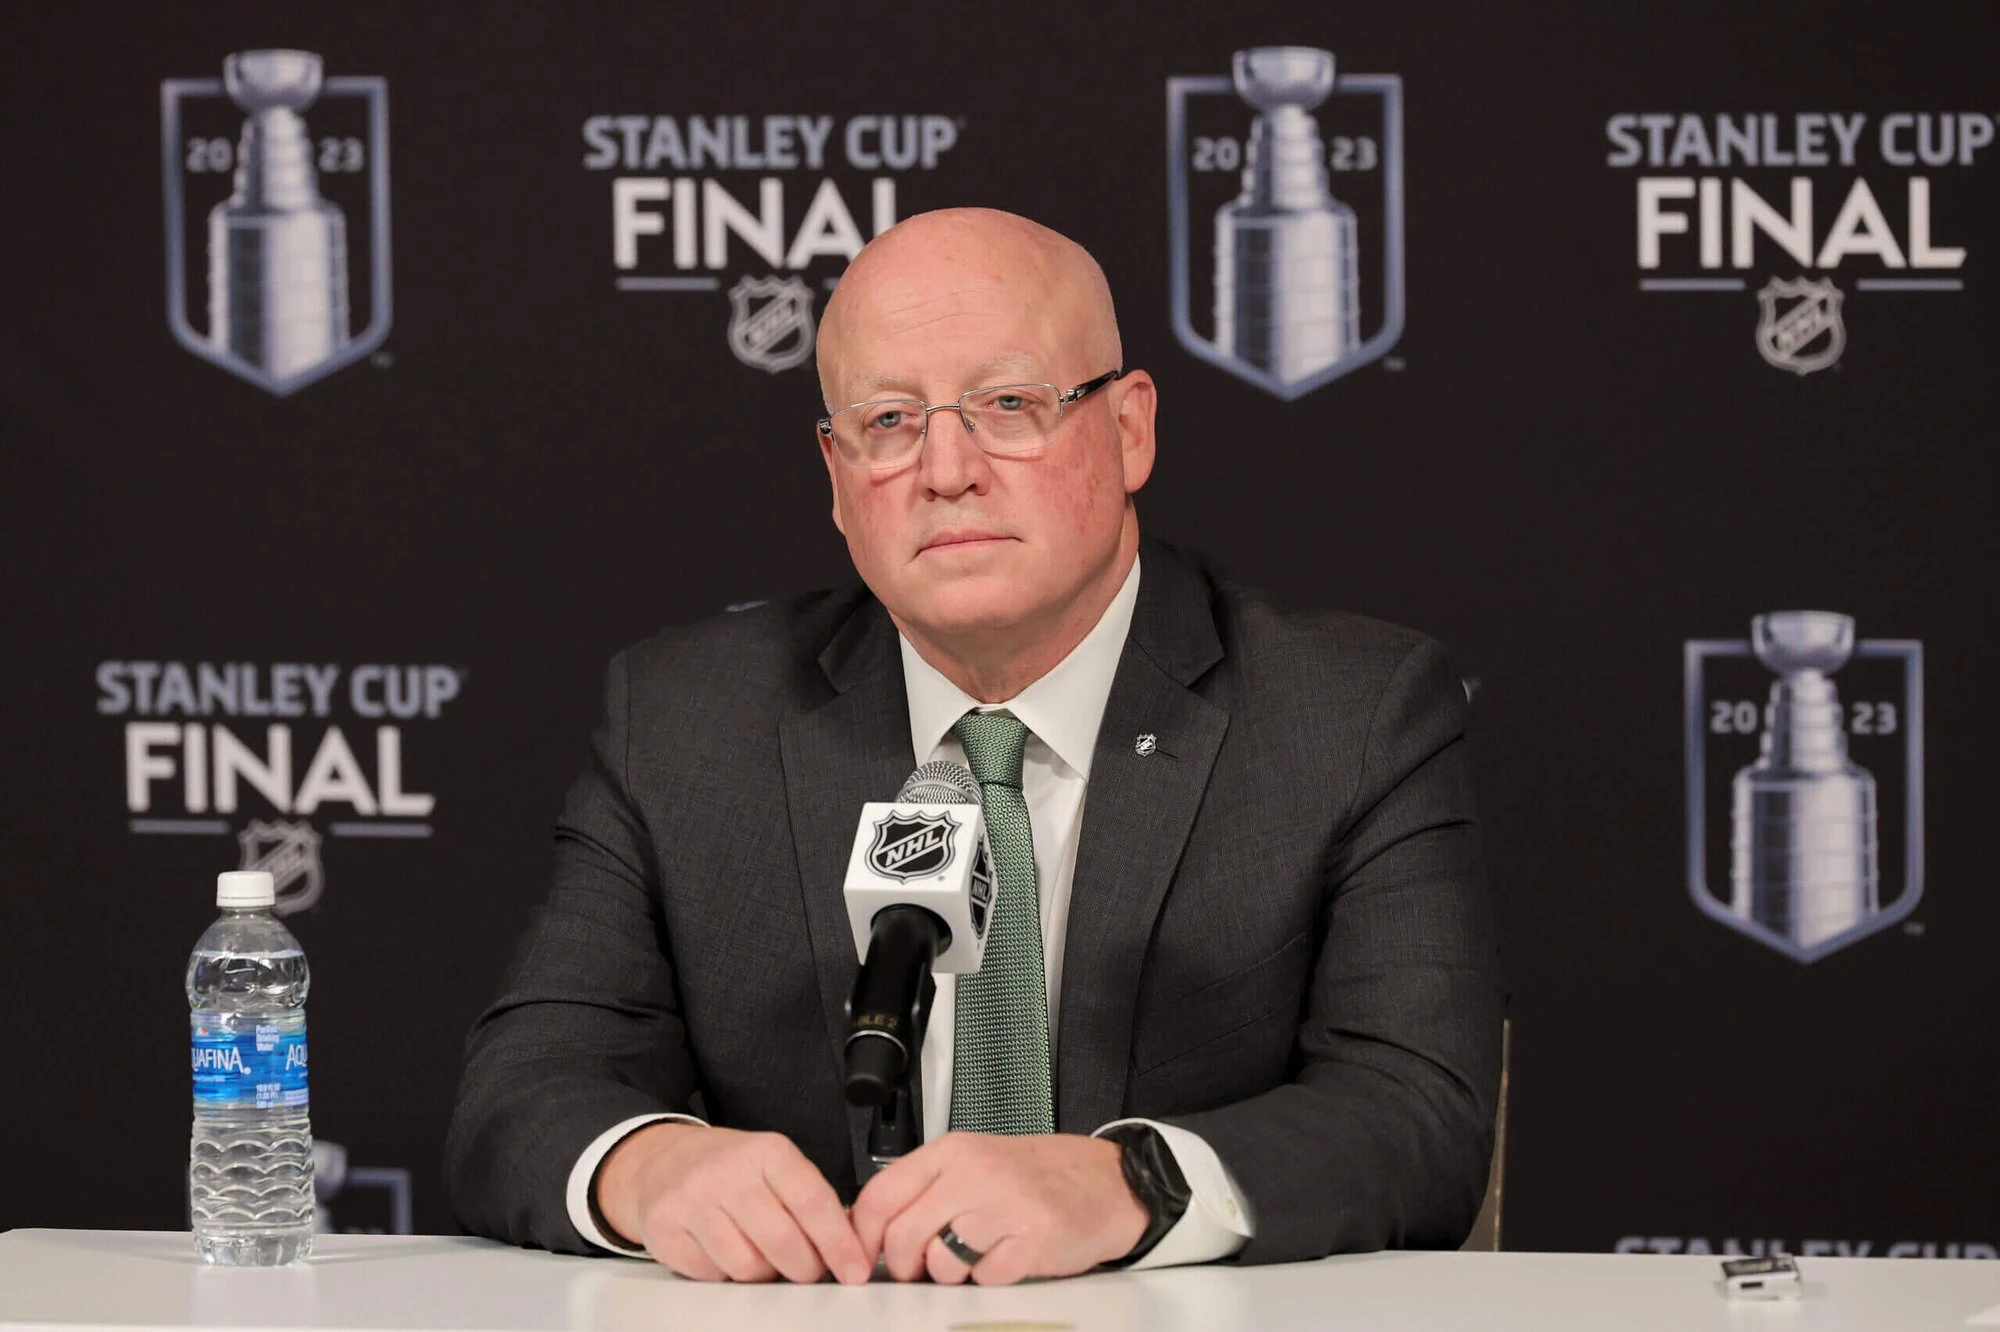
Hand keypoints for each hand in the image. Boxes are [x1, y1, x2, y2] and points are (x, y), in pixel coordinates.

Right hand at [595, 1122, 871, 1283]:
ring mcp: (693, 1200)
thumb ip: (811, 1199)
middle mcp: (728, 1172)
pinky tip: (725, 1251)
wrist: (664, 1162)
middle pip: (783, 1242)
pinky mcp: (666, 1229)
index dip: (839, 1243)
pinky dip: (726, 1274)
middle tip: (807, 1268)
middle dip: (805, 1268)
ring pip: (747, 1266)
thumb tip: (851, 1245)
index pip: (813, 1202)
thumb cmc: (730, 1169)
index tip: (854, 1269)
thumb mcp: (775, 1166)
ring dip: (763, 1272)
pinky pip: (713, 1275)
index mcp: (767, 1152)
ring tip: (760, 1252)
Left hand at [850, 1131, 1148, 1285]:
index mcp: (952, 1152)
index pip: (880, 1195)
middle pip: (903, 1236)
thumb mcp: (974, 1163)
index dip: (862, 1235)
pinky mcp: (1033, 1239)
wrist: (1106, 1181)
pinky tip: (1008, 1256)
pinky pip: (986, 1278)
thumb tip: (872, 1230)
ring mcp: (1005, 1205)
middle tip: (921, 1268)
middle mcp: (975, 1173)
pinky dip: (991, 1277)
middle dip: (905, 1266)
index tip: (863, 1256)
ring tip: (975, 1256)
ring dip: (951, 1274)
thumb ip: (926, 1189)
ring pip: (940, 1263)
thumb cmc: (1036, 1175)